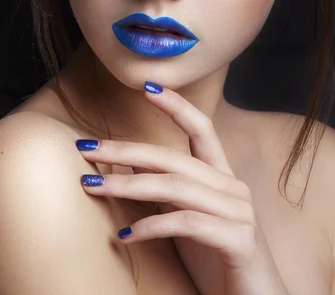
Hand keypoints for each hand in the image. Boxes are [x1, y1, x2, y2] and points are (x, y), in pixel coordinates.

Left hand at [76, 82, 289, 294]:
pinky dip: (152, 226)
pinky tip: (126, 235)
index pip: (202, 129)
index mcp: (222, 178)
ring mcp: (238, 212)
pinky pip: (187, 224)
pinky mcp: (238, 240)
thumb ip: (168, 192)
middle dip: (126, 150)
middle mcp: (232, 188)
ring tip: (93, 186)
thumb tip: (129, 166)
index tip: (148, 86)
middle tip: (87, 147)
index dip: (176, 106)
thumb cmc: (217, 258)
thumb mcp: (188, 219)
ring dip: (128, 185)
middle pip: (174, 158)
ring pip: (176, 186)